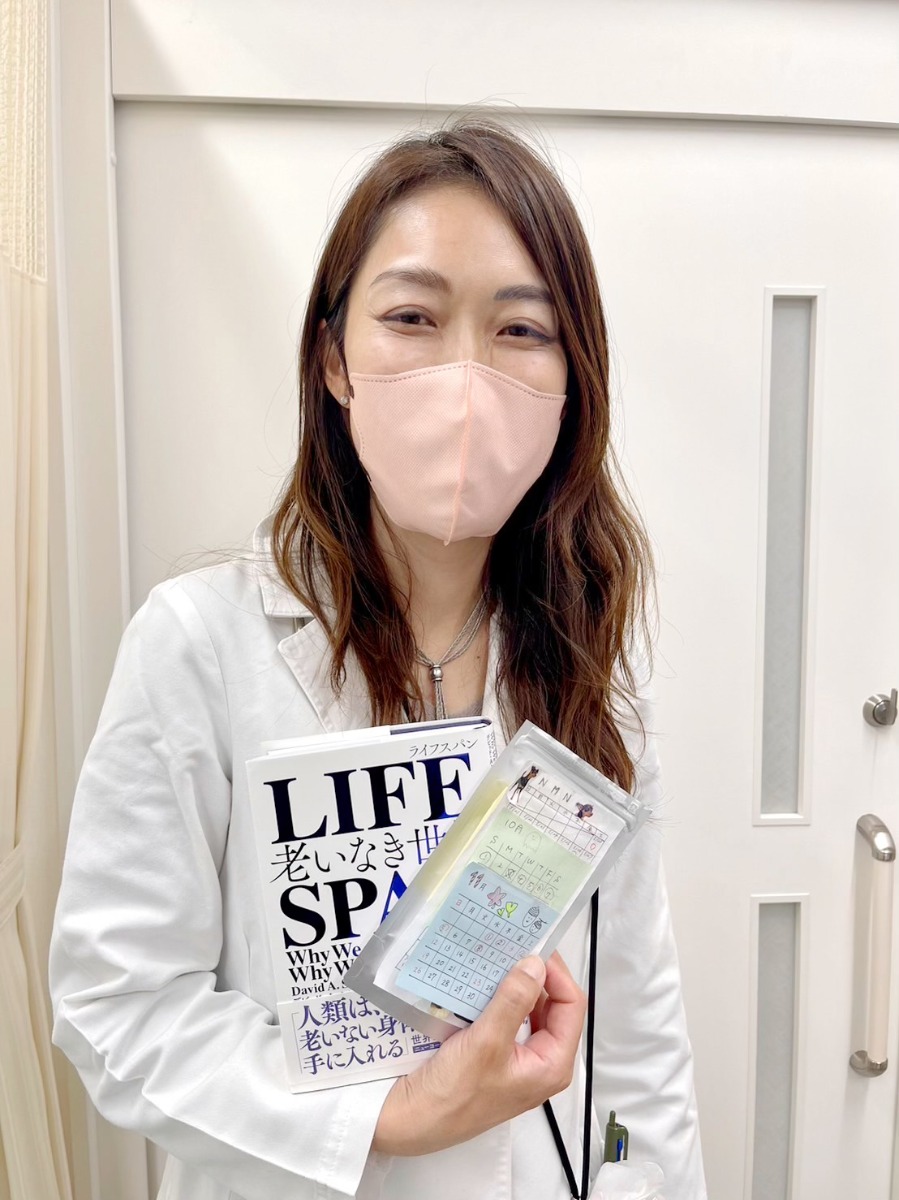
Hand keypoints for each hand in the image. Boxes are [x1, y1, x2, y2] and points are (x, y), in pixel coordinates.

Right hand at [371, 952, 585, 1155]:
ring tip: (500, 958)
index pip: (571, 1005)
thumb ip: (514, 1000)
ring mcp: (518, 1059)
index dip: (556, 973)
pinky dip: (500, 997)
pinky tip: (484, 982)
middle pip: (553, 1006)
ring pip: (529, 1010)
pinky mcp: (496, 1056)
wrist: (411, 1122)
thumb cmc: (452, 1093)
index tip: (532, 947)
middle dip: (537, 975)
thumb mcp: (486, 1042)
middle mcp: (541, 1061)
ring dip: (517, 984)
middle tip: (515, 946)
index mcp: (552, 1064)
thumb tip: (535, 963)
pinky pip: (508, 1018)